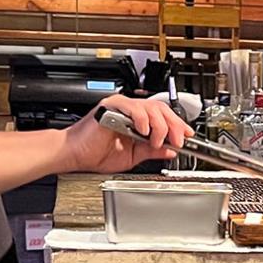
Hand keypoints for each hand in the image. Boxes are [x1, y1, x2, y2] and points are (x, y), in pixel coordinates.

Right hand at [59, 94, 189, 173]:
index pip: (163, 115)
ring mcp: (120, 107)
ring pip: (150, 107)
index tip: (187, 135)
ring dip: (159, 125)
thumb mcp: (133, 155)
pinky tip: (143, 131)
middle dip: (174, 125)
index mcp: (136, 120)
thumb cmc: (96, 154)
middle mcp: (129, 110)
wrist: (75, 155)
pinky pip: (131, 108)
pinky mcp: (110, 106)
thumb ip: (152, 151)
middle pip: (161, 108)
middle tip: (179, 139)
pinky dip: (142, 119)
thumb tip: (170, 150)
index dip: (177, 124)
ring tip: (157, 140)